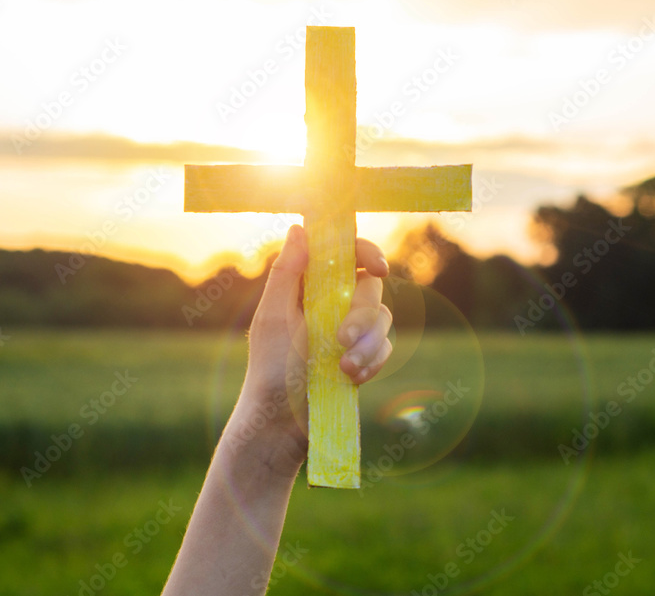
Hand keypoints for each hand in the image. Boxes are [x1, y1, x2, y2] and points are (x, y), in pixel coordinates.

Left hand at [227, 224, 392, 474]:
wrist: (280, 426)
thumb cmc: (269, 371)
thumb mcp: (273, 318)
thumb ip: (286, 273)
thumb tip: (300, 229)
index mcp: (306, 288)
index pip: (343, 255)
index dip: (365, 253)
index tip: (377, 267)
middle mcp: (330, 305)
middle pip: (370, 288)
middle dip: (361, 314)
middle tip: (342, 338)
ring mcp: (349, 332)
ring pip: (382, 319)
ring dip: (366, 344)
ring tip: (343, 368)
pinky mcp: (362, 358)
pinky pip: (385, 348)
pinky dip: (371, 363)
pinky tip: (351, 378)